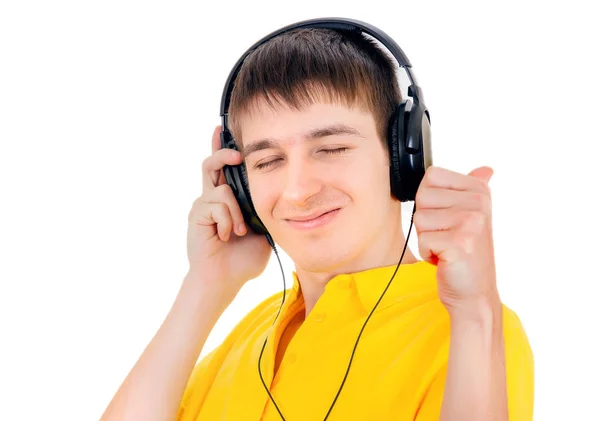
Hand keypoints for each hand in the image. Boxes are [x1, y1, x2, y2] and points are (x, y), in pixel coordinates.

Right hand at [186, 125, 271, 301]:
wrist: (225, 279)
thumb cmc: (244, 258)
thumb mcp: (263, 230)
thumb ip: (265, 211)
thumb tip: (282, 195)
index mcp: (228, 200)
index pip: (224, 169)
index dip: (222, 147)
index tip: (224, 129)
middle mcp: (212, 198)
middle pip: (212, 163)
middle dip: (222, 151)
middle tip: (236, 153)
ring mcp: (203, 204)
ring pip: (221, 187)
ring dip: (236, 211)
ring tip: (239, 230)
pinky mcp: (197, 213)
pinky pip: (218, 204)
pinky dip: (229, 221)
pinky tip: (226, 236)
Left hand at [413, 165, 498, 313]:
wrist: (474, 291)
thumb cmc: (467, 254)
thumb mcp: (473, 217)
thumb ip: (473, 190)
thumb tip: (486, 169)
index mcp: (479, 191)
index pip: (431, 176)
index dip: (430, 201)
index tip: (447, 218)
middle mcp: (478, 203)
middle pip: (422, 196)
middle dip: (427, 221)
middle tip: (447, 236)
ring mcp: (470, 222)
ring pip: (419, 219)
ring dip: (427, 238)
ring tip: (448, 247)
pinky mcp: (459, 242)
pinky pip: (422, 240)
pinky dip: (428, 254)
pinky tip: (446, 259)